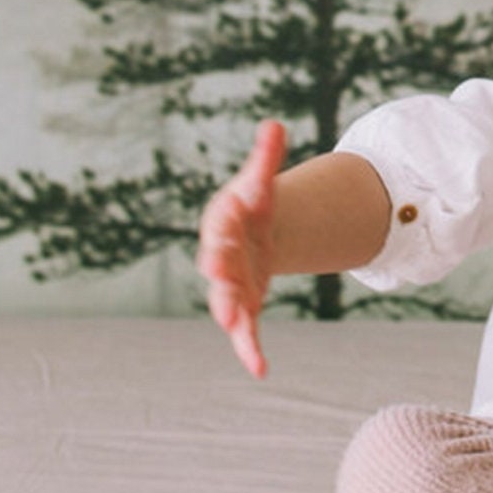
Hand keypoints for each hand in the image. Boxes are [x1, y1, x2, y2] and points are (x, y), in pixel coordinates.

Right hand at [197, 120, 285, 378]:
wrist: (252, 232)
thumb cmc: (252, 205)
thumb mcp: (260, 182)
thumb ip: (266, 158)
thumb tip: (274, 124)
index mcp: (222, 228)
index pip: (219, 234)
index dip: (220, 244)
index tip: (220, 251)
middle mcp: (221, 260)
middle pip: (219, 274)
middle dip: (221, 283)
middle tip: (222, 294)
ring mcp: (231, 287)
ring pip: (227, 305)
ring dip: (232, 317)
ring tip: (237, 329)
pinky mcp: (245, 307)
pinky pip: (246, 332)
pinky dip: (250, 349)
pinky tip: (261, 369)